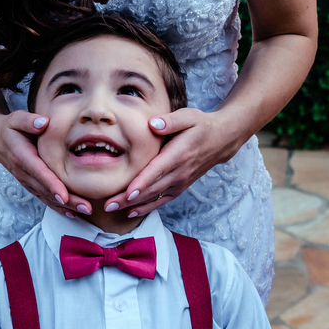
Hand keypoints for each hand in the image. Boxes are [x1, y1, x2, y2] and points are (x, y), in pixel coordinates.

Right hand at [0, 110, 91, 217]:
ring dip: (65, 206)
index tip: (63, 195)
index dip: (51, 184)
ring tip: (85, 211)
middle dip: (66, 200)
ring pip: (46, 197)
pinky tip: (72, 212)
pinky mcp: (30, 185)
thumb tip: (44, 122)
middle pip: (46, 189)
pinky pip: (44, 198)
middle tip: (86, 207)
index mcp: (22, 156)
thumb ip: (29, 121)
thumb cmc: (11, 128)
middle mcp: (23, 172)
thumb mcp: (16, 119)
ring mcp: (26, 181)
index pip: (38, 172)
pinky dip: (58, 207)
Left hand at [104, 108, 239, 217]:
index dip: (143, 182)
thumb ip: (171, 121)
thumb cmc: (200, 125)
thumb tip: (153, 124)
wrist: (220, 140)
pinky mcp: (179, 187)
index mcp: (179, 154)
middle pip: (151, 188)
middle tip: (108, 205)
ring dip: (133, 205)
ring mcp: (180, 182)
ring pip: (154, 197)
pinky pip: (161, 200)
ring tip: (111, 209)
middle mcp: (180, 172)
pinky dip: (146, 207)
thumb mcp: (189, 117)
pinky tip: (129, 212)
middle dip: (129, 198)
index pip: (158, 170)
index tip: (128, 192)